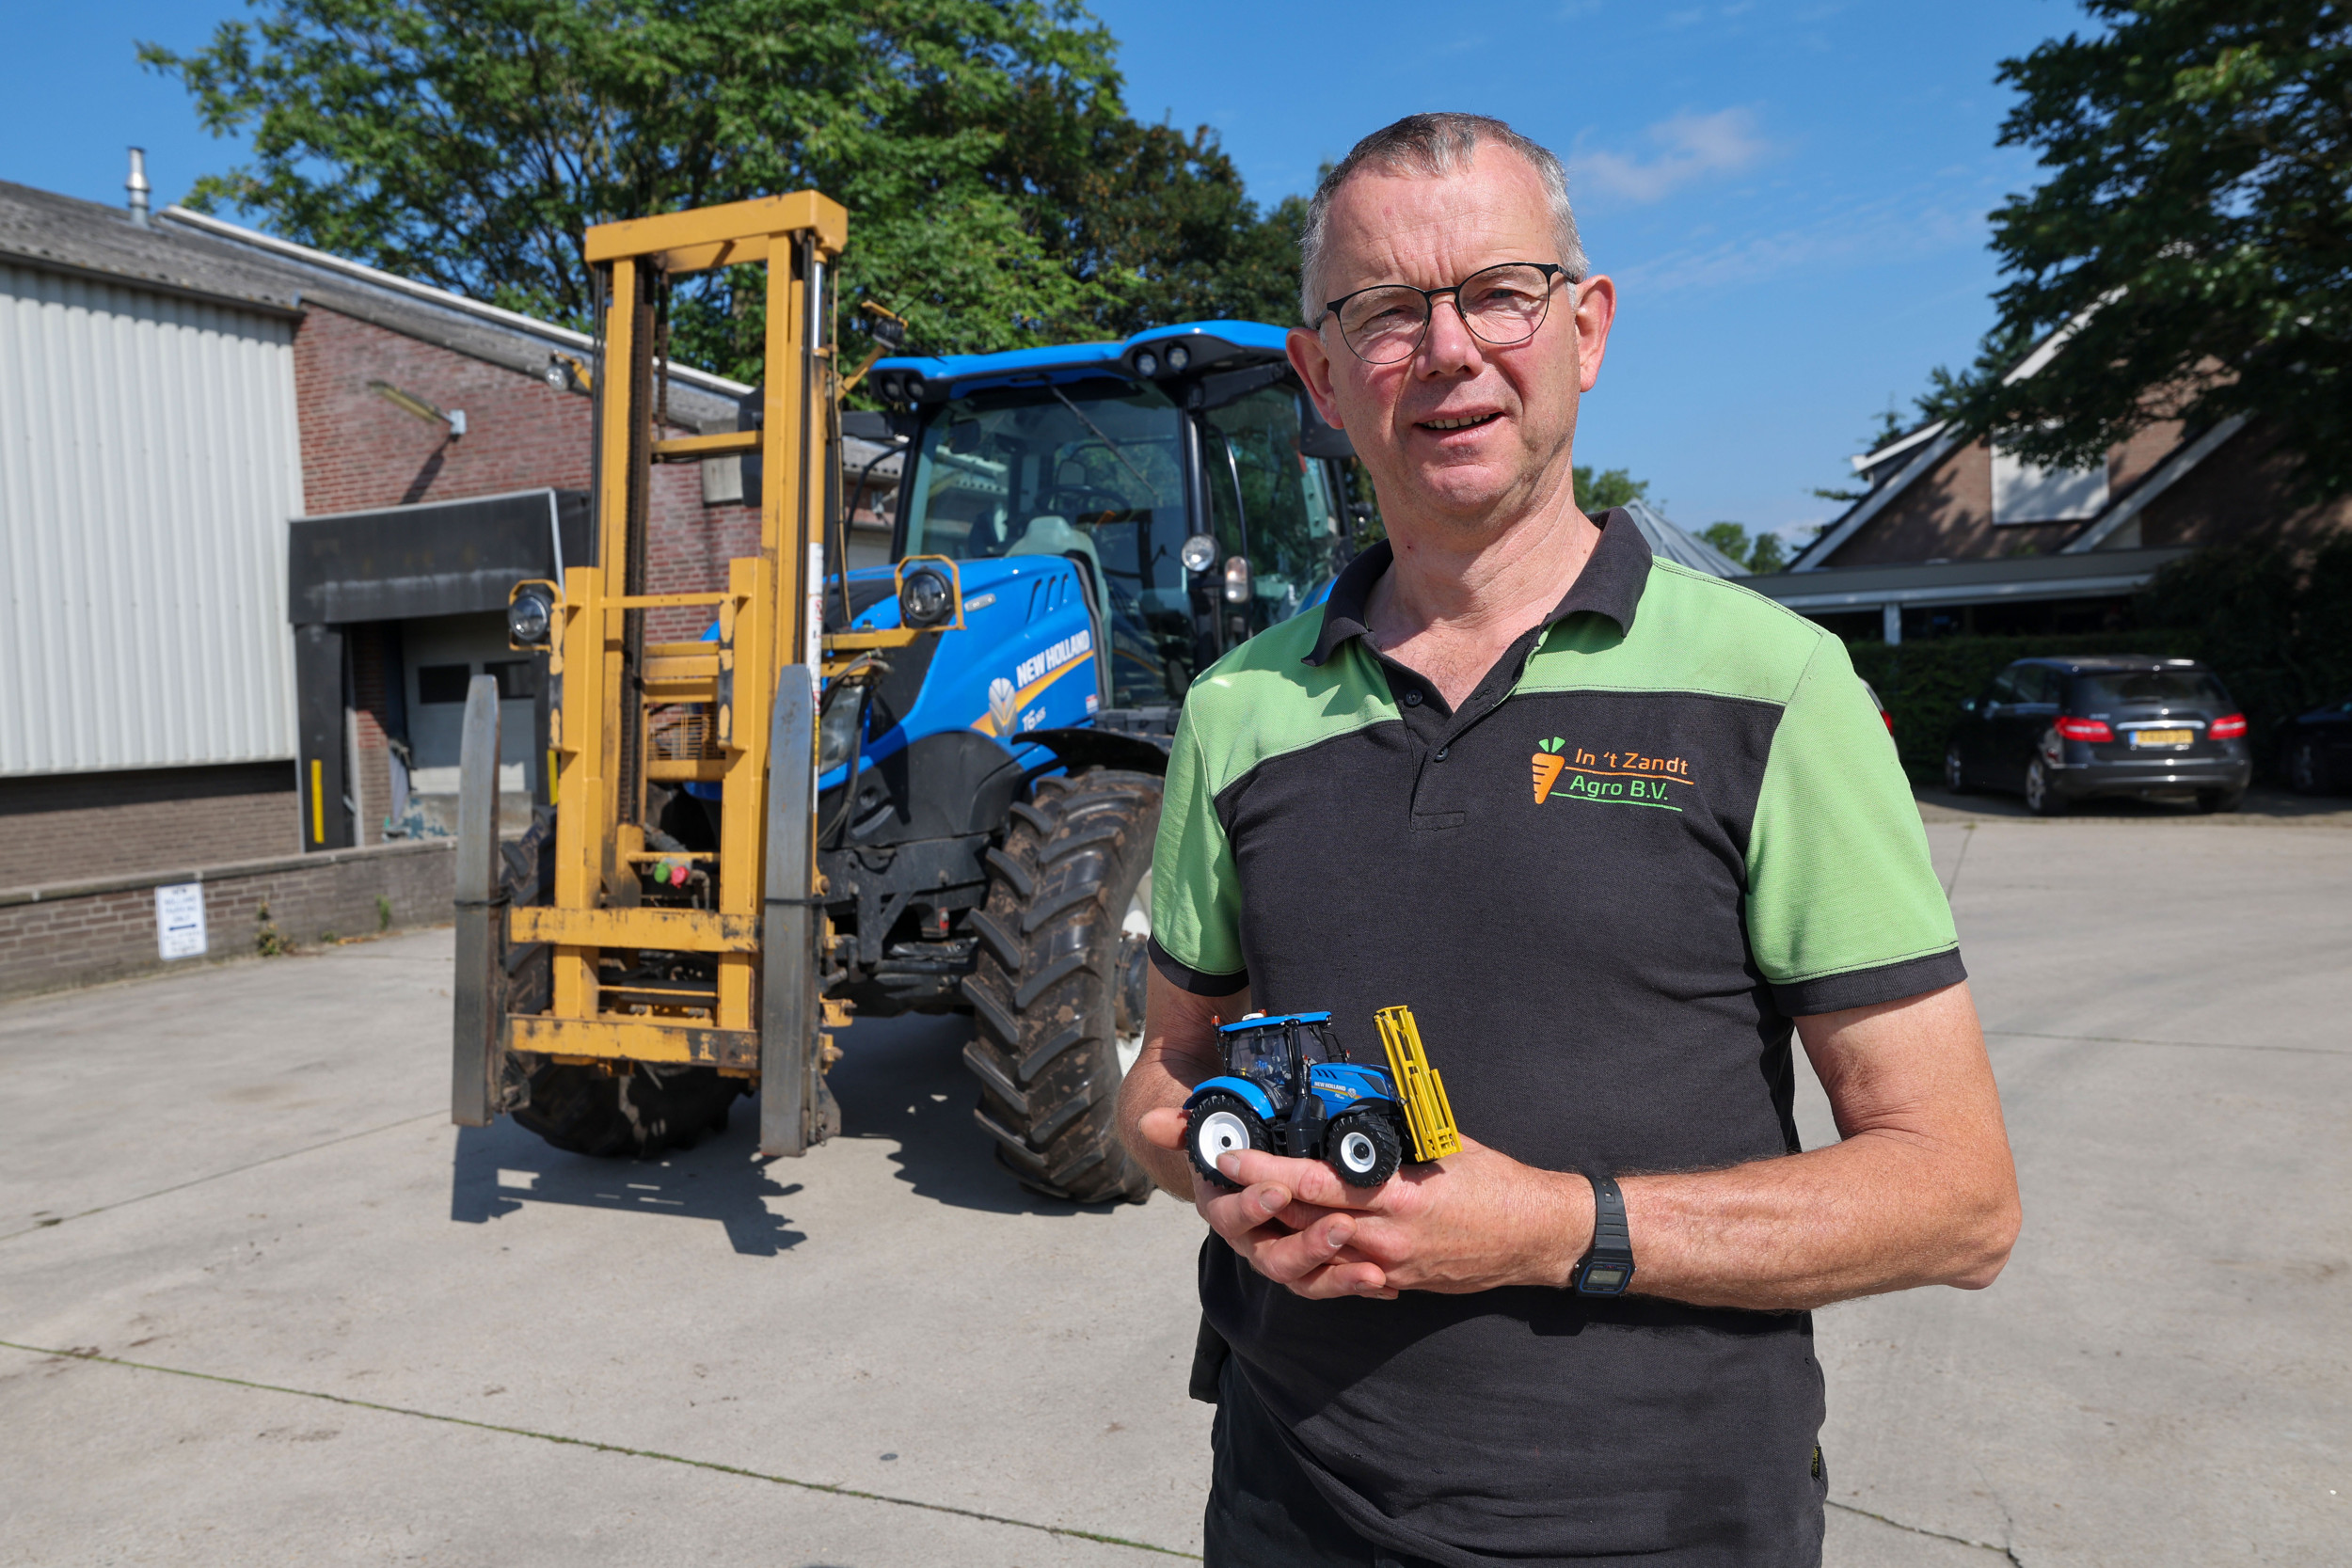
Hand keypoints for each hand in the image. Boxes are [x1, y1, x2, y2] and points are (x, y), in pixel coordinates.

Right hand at [1134, 1106, 1394, 1299]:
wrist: (1256, 1185)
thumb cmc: (1239, 1154)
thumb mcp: (1215, 1136)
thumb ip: (1187, 1129)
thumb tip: (1148, 1123)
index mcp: (1227, 1212)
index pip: (1231, 1217)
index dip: (1251, 1206)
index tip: (1278, 1189)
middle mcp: (1253, 1242)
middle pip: (1273, 1258)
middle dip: (1307, 1246)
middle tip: (1341, 1226)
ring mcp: (1284, 1258)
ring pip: (1305, 1280)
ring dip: (1337, 1276)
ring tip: (1371, 1269)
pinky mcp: (1313, 1270)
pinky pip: (1333, 1286)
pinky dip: (1358, 1287)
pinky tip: (1386, 1287)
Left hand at [1136, 1110, 1593, 1298]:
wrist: (1536, 1236)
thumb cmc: (1496, 1183)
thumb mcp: (1444, 1143)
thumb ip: (1395, 1131)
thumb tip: (1356, 1101)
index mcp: (1395, 1195)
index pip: (1316, 1183)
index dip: (1268, 1172)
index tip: (1233, 1158)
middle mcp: (1385, 1236)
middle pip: (1303, 1221)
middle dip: (1258, 1202)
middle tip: (1222, 1181)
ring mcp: (1389, 1266)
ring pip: (1315, 1251)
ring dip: (1278, 1230)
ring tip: (1247, 1207)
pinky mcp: (1397, 1282)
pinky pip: (1342, 1271)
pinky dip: (1314, 1255)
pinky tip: (1292, 1237)